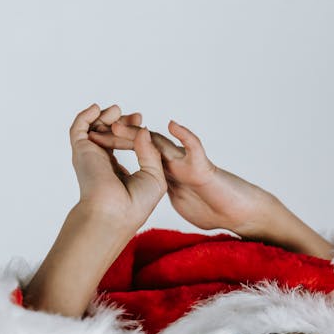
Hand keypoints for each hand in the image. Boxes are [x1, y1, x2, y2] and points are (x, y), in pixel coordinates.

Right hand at [71, 103, 166, 233]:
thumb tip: (143, 130)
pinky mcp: (82, 150)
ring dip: (105, 116)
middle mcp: (102, 164)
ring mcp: (90, 157)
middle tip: (136, 116)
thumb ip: (150, 152)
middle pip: (109, 135)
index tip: (141, 122)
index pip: (123, 146)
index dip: (132, 133)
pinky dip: (85, 116)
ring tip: (117, 110)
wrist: (115, 212)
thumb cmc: (135, 204)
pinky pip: (78, 128)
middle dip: (121, 123)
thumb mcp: (154, 177)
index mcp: (117, 173)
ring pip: (94, 128)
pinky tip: (96, 109)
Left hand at [87, 116, 274, 235]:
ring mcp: (189, 163)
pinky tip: (174, 126)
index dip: (120, 144)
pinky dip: (186, 136)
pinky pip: (195, 149)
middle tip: (107, 123)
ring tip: (133, 121)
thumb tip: (142, 192)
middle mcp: (176, 162)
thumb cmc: (212, 208)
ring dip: (149, 132)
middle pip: (147, 143)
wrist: (236, 212)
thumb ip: (164, 190)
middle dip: (127, 134)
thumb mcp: (178, 200)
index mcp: (167, 170)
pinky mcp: (204, 167)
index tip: (98, 139)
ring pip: (165, 143)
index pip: (139, 153)